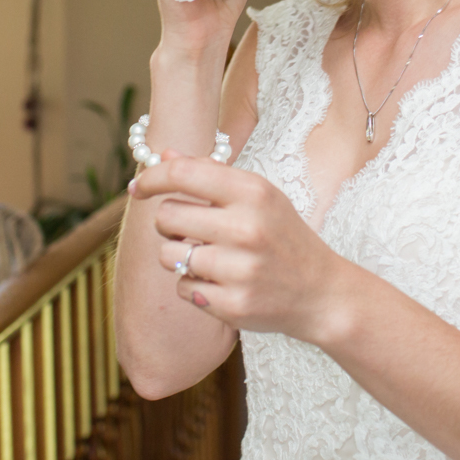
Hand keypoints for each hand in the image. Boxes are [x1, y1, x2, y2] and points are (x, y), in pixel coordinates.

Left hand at [131, 150, 350, 342]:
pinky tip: (220, 283)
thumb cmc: (282, 236)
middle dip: (169, 224)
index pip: (183, 174)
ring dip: (179, 257)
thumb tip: (164, 155)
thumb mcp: (258, 196)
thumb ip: (211, 174)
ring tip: (208, 258)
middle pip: (166, 217)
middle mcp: (246, 228)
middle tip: (189, 230)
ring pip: (168, 256)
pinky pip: (182, 288)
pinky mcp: (233, 305)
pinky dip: (193, 286)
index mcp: (252, 193)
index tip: (138, 187)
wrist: (321, 293)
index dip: (152, 178)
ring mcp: (240, 270)